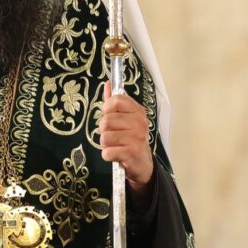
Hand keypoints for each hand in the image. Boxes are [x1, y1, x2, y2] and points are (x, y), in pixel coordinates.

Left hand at [97, 81, 154, 203]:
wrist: (142, 163)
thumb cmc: (131, 139)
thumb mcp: (125, 119)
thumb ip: (115, 102)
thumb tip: (108, 84)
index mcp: (138, 111)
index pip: (116, 100)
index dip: (108, 109)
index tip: (111, 116)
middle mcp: (139, 123)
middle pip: (106, 120)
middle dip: (105, 131)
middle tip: (115, 136)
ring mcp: (136, 138)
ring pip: (105, 137)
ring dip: (106, 144)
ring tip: (116, 146)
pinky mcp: (131, 153)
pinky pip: (107, 152)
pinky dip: (108, 155)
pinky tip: (117, 155)